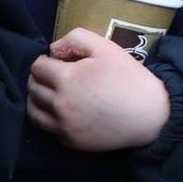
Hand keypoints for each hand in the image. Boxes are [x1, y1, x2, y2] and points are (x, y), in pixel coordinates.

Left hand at [26, 29, 170, 150]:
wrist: (149, 115)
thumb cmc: (129, 78)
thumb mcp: (106, 47)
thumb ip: (75, 39)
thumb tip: (53, 49)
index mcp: (67, 79)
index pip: (37, 66)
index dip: (46, 60)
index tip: (58, 61)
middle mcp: (59, 104)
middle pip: (33, 88)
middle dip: (40, 78)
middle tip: (55, 75)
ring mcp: (64, 126)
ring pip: (33, 111)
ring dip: (38, 98)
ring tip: (52, 92)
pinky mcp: (70, 142)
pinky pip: (47, 128)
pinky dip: (49, 118)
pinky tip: (63, 111)